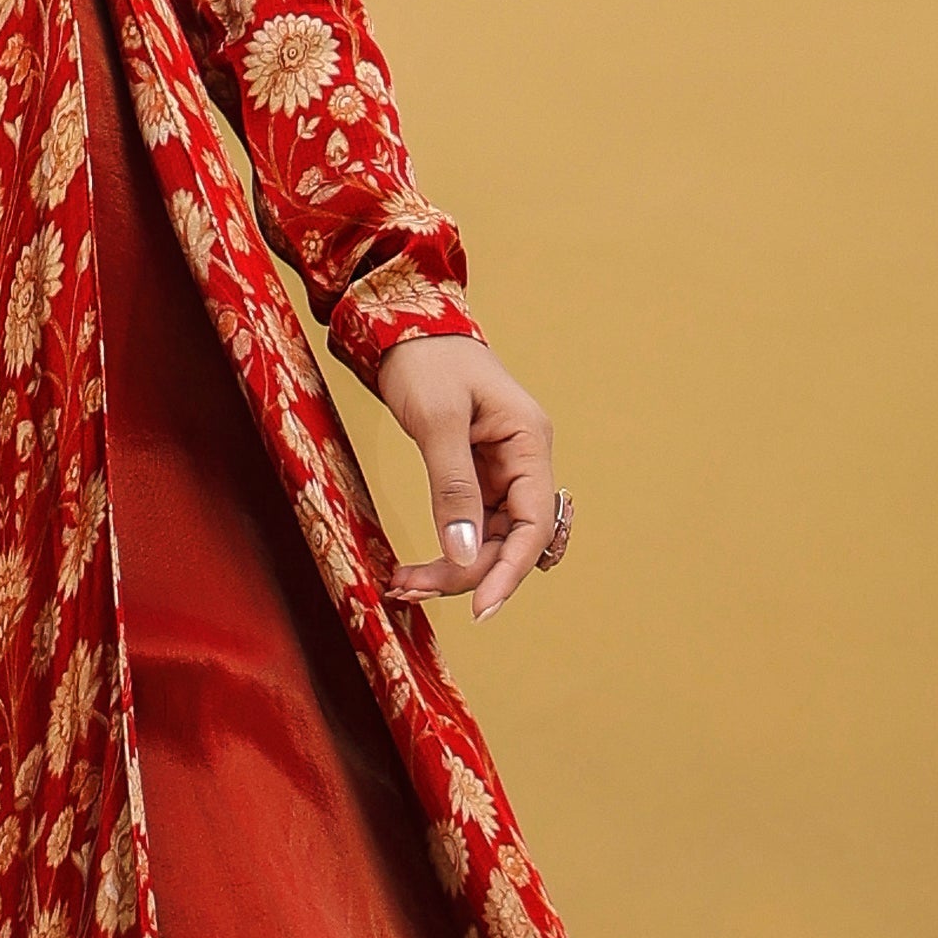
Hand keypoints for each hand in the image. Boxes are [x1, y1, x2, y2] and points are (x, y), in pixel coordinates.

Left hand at [369, 333, 563, 621]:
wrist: (403, 329)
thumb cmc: (426, 361)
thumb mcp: (437, 420)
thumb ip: (452, 486)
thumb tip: (464, 554)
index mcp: (528, 442)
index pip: (534, 523)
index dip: (510, 570)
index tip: (481, 608)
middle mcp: (522, 460)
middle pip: (510, 538)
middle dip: (466, 572)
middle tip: (410, 590)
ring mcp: (500, 470)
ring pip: (488, 538)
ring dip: (452, 568)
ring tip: (403, 585)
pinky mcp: (474, 475)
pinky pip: (469, 525)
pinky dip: (445, 549)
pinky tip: (415, 569)